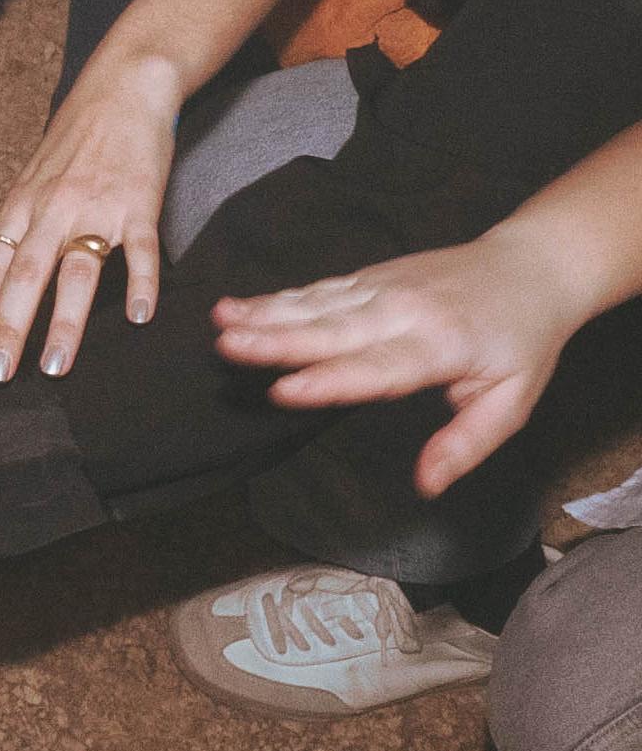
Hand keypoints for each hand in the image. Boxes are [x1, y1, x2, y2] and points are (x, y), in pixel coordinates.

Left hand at [0, 54, 183, 383]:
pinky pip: (140, 250)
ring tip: (54, 367)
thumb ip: (23, 225)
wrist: (123, 87)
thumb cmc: (77, 139)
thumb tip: (0, 279)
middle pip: (22, 277)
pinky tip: (139, 317)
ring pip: (75, 272)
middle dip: (6, 330)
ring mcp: (96, 207)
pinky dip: (140, 284)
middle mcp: (52, 209)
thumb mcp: (35, 178)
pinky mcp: (140, 204)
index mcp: (22, 206)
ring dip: (64, 323)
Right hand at [213, 229, 581, 496]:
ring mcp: (384, 289)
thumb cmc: (522, 341)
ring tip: (220, 321)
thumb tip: (426, 484)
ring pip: (317, 304)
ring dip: (264, 313)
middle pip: (333, 329)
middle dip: (276, 339)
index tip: (283, 390)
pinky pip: (319, 290)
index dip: (329, 380)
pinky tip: (241, 305)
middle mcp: (405, 312)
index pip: (378, 367)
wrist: (530, 266)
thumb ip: (465, 444)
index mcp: (441, 346)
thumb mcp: (512, 403)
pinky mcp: (371, 277)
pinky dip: (277, 298)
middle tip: (227, 346)